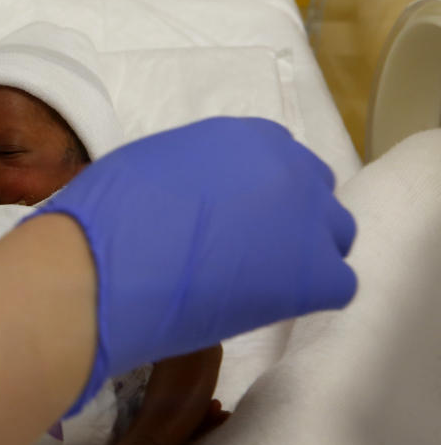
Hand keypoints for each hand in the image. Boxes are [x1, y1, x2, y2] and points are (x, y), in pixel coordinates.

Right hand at [29, 118, 356, 414]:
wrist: (108, 264)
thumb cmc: (111, 213)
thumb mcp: (155, 165)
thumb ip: (196, 174)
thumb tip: (197, 200)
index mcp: (247, 137)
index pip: (281, 162)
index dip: (263, 195)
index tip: (239, 220)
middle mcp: (289, 167)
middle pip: (314, 195)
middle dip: (290, 222)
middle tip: (248, 253)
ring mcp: (308, 220)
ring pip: (334, 238)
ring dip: (303, 258)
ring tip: (255, 285)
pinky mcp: (315, 273)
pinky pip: (337, 286)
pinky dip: (306, 298)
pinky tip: (264, 307)